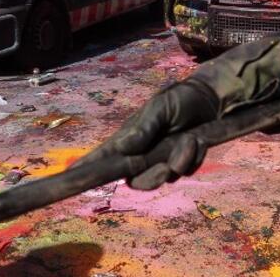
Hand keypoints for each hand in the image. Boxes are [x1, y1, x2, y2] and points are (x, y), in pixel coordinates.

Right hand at [78, 80, 219, 189]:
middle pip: (136, 181)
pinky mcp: (182, 161)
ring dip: (179, 162)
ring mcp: (162, 159)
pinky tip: (198, 140)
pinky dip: (193, 158)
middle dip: (152, 178)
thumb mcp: (161, 107)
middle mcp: (142, 153)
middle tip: (167, 167)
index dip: (86, 170)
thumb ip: (143, 128)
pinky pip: (184, 172)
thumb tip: (122, 148)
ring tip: (191, 140)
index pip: (103, 157)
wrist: (211, 98)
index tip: (68, 179)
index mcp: (129, 138)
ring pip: (163, 178)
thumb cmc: (180, 98)